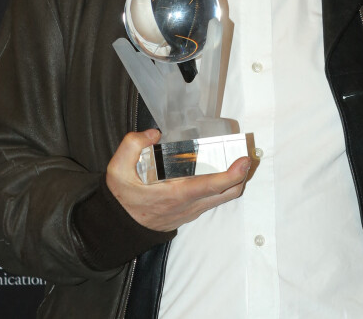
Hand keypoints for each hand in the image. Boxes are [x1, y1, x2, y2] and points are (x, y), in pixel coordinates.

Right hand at [106, 129, 250, 231]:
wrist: (120, 227)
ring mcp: (193, 210)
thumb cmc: (123, 199)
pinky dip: (224, 185)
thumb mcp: (117, 171)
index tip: (244, 160)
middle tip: (245, 154)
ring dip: (236, 180)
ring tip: (237, 158)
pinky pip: (215, 199)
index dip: (232, 174)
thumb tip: (154, 134)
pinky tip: (219, 167)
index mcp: (176, 194)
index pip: (211, 186)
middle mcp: (190, 204)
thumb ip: (132, 146)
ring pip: (225, 197)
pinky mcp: (193, 211)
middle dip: (242, 175)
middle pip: (228, 193)